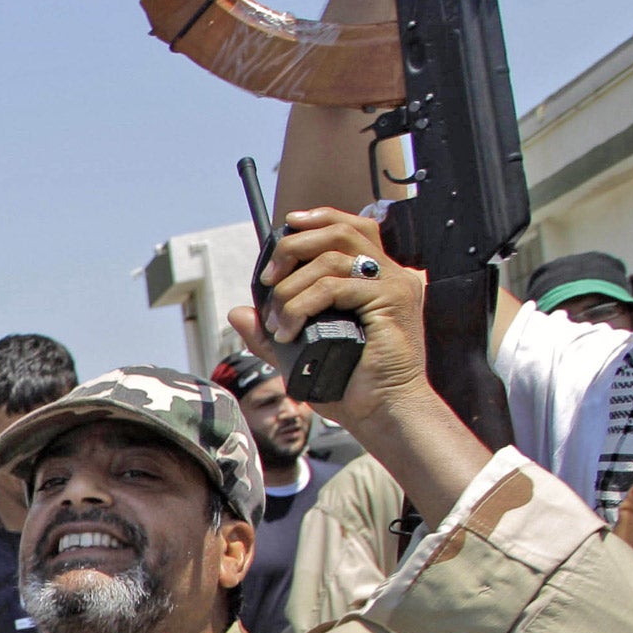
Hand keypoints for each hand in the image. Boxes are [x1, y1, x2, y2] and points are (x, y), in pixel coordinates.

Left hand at [229, 208, 428, 428]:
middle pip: (338, 232)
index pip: (349, 227)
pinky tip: (289, 330)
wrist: (383, 413)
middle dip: (293, 248)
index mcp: (375, 277)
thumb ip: (270, 332)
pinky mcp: (391, 300)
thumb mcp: (300, 354)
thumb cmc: (351, 386)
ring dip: (291, 287)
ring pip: (331, 258)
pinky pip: (334, 287)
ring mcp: (393, 284)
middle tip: (268, 280)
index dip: (315, 220)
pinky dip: (302, 305)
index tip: (283, 231)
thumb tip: (238, 312)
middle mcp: (389, 274)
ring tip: (278, 321)